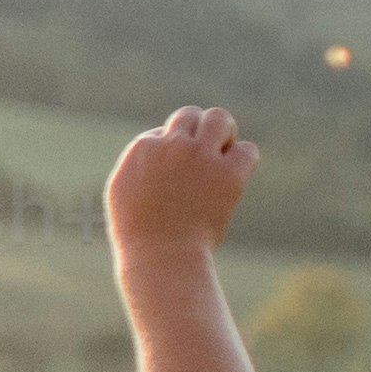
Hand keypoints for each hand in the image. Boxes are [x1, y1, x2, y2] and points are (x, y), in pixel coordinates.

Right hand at [106, 104, 252, 261]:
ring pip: (219, 118)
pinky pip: (247, 150)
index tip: (172, 177)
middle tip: (204, 156)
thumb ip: (140, 162)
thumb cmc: (138, 231)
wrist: (161, 256)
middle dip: (198, 131)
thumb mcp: (123, 191)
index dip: (170, 152)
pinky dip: (243, 159)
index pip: (163, 132)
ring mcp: (200, 157)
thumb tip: (160, 138)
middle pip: (190, 115)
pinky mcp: (228, 174)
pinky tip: (234, 175)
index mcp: (143, 147)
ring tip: (222, 156)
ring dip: (223, 133)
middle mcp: (172, 145)